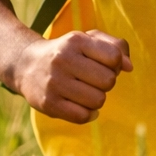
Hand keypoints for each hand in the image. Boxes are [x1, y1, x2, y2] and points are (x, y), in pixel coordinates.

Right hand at [7, 29, 131, 123]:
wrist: (26, 65)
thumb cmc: (68, 51)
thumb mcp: (90, 39)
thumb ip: (116, 47)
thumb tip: (129, 67)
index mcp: (76, 41)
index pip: (114, 57)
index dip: (115, 64)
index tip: (105, 65)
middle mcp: (63, 60)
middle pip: (108, 81)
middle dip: (107, 82)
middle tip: (94, 80)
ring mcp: (54, 83)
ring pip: (98, 100)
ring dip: (98, 98)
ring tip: (87, 91)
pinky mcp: (47, 104)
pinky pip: (83, 116)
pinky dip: (89, 114)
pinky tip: (82, 106)